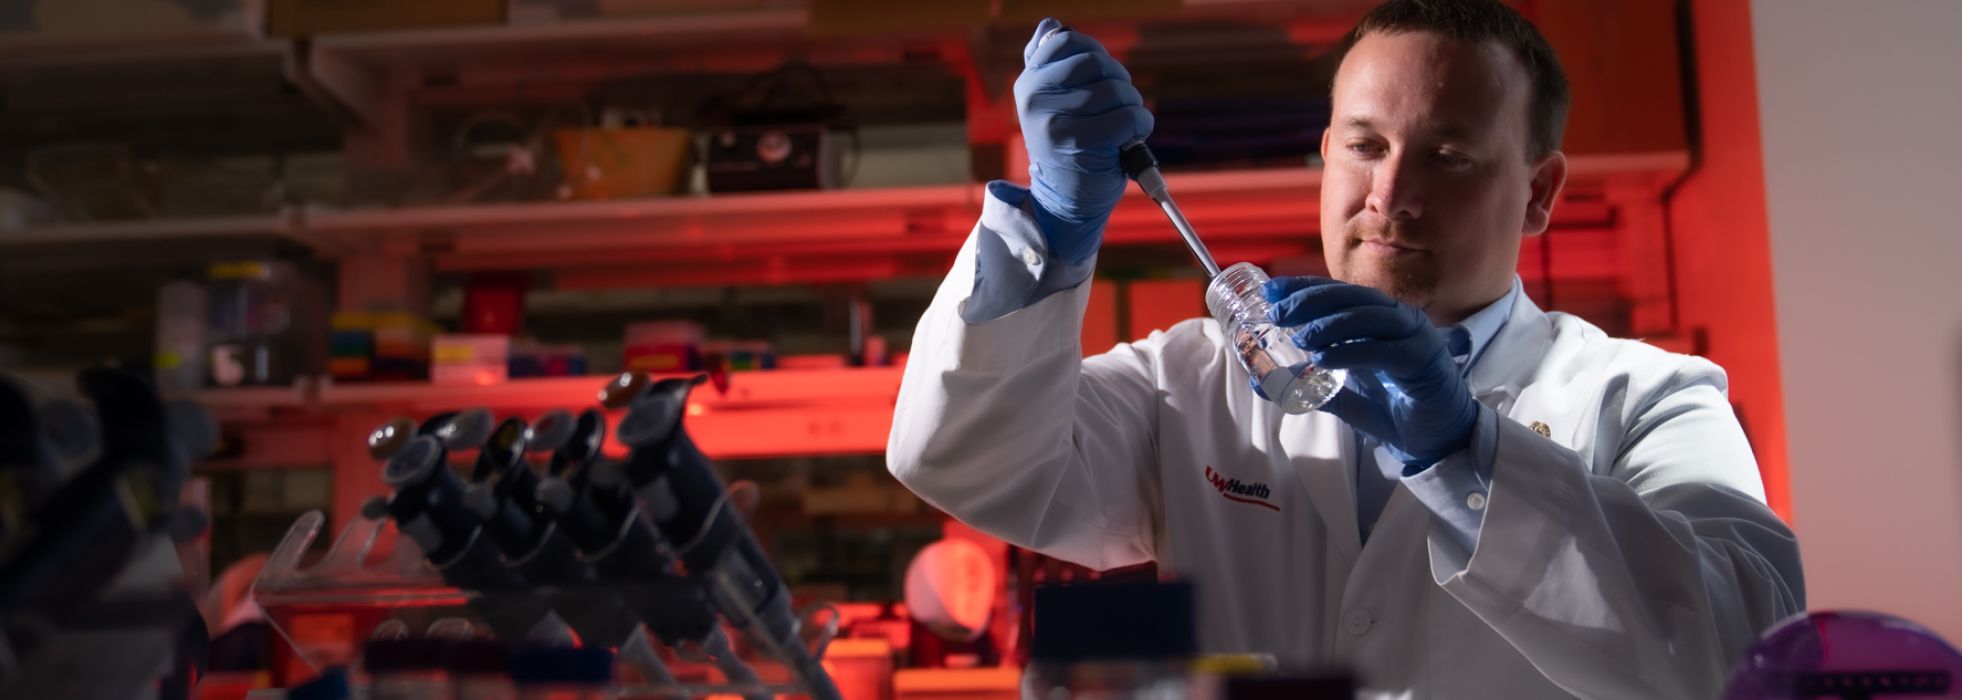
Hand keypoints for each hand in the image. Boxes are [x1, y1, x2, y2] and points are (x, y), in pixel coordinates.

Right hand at [1015, 17, 1153, 265]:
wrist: (1066, 198)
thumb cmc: (1066, 144)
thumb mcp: (1049, 101)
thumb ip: (1047, 62)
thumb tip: (1051, 24)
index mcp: (1027, 82)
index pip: (1067, 40)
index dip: (1096, 55)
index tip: (1101, 77)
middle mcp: (1033, 98)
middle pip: (1096, 62)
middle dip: (1119, 79)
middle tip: (1120, 102)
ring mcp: (1054, 121)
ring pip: (1115, 89)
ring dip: (1133, 104)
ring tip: (1126, 122)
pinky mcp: (1079, 143)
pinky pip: (1127, 117)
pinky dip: (1141, 124)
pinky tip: (1135, 134)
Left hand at [1264, 277, 1478, 467]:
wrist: (1435, 441)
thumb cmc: (1392, 410)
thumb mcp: (1341, 393)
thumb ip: (1305, 384)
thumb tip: (1261, 381)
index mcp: (1377, 319)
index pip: (1336, 294)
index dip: (1303, 288)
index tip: (1270, 291)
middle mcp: (1396, 319)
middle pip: (1350, 297)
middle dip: (1311, 300)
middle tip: (1279, 312)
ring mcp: (1413, 335)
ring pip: (1369, 316)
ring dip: (1331, 323)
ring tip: (1301, 336)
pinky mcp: (1423, 359)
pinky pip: (1385, 350)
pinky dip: (1353, 351)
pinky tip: (1325, 358)